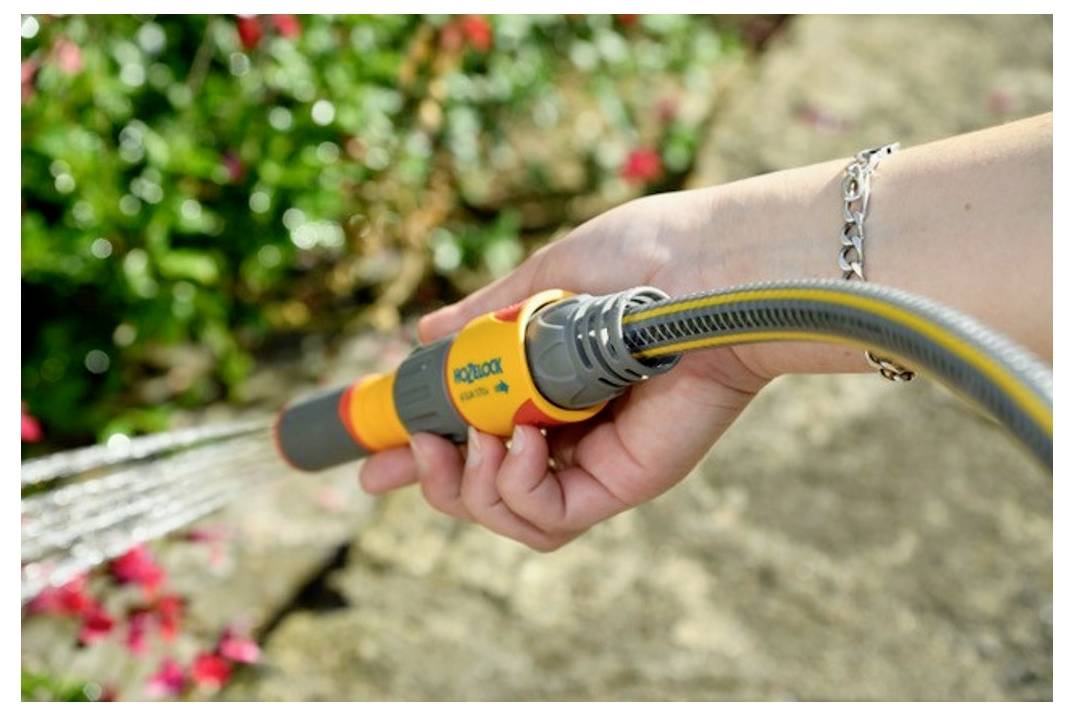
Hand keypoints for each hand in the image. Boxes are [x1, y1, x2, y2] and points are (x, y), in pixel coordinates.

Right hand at [358, 190, 771, 550]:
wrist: (714, 265)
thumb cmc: (644, 254)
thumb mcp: (547, 278)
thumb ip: (489, 318)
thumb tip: (426, 332)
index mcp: (547, 382)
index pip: (474, 431)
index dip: (421, 450)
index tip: (374, 456)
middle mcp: (568, 429)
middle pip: (482, 486)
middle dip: (429, 481)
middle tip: (401, 458)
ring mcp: (595, 461)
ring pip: (508, 514)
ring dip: (465, 487)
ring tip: (468, 438)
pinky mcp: (622, 483)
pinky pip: (548, 519)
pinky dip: (512, 490)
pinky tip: (514, 444)